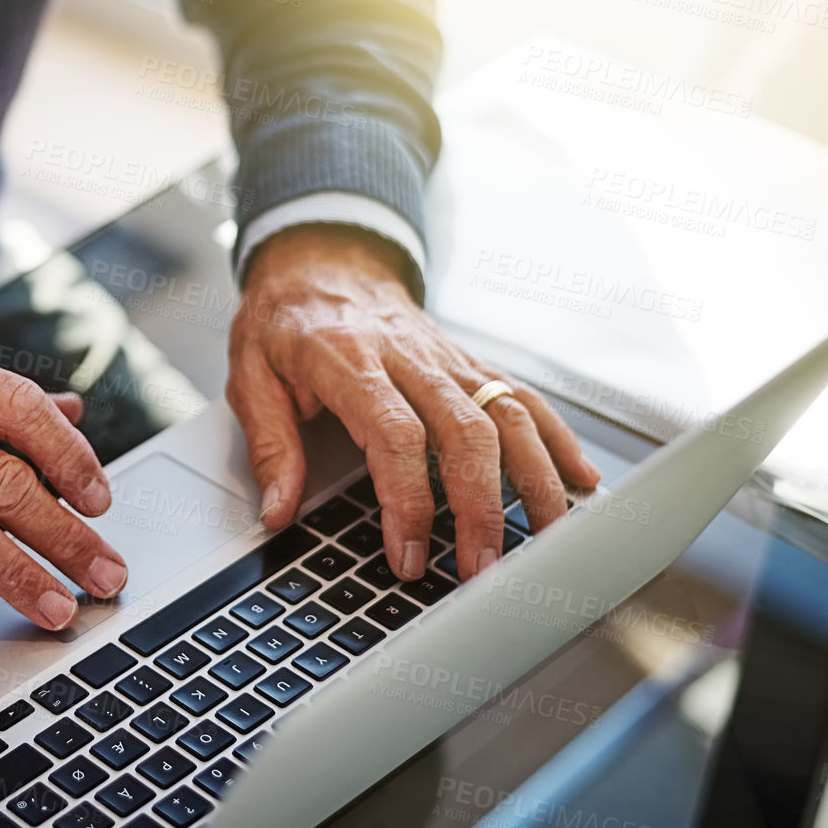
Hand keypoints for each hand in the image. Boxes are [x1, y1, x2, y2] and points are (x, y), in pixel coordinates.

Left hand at [227, 225, 600, 582]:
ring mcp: (448, 358)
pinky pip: (524, 398)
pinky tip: (579, 480)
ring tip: (547, 538)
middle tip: (481, 569)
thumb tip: (278, 512)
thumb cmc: (284, 320)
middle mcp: (409, 357)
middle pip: (466, 431)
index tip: (409, 554)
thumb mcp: (249, 374)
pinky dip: (557, 439)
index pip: (395, 434)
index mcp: (348, 359)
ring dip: (535, 480)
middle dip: (482, 507)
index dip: (408, 499)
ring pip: (508, 414)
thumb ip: (268, 444)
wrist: (322, 258)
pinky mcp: (470, 362)